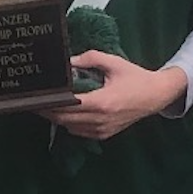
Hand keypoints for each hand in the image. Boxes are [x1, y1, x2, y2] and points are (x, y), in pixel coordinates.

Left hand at [38, 52, 188, 141]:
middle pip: (64, 119)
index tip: (38, 96)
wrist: (156, 96)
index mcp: (102, 102)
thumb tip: (68, 61)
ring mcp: (102, 130)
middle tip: (35, 101)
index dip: (50, 102)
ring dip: (58, 118)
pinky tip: (67, 112)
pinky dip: (70, 124)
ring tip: (50, 105)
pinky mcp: (105, 135)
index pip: (68, 106)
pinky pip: (80, 132)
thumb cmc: (135, 77)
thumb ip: (89, 58)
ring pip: (70, 128)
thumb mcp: (113, 62)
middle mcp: (100, 120)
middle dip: (48, 111)